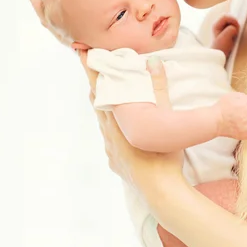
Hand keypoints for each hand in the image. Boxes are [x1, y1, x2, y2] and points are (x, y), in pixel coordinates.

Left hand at [81, 53, 184, 192]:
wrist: (162, 193)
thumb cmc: (164, 155)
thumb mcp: (165, 118)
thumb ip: (158, 89)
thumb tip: (153, 62)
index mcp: (117, 121)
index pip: (99, 88)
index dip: (90, 70)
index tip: (80, 53)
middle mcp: (109, 134)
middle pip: (98, 103)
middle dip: (97, 85)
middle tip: (96, 69)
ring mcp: (110, 150)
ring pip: (102, 123)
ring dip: (104, 107)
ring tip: (107, 96)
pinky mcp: (115, 163)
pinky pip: (109, 141)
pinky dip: (111, 128)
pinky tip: (118, 131)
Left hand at [211, 15, 240, 58]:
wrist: (219, 57)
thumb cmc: (221, 48)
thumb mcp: (225, 39)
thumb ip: (230, 30)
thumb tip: (234, 27)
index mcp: (215, 25)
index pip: (225, 16)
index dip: (232, 20)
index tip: (236, 28)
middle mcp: (218, 25)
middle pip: (229, 16)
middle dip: (234, 23)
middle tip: (236, 32)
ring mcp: (222, 27)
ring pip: (231, 21)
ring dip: (235, 26)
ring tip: (235, 35)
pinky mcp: (226, 30)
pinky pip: (233, 25)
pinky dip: (236, 29)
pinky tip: (234, 36)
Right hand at [216, 93, 246, 139]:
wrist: (214, 121)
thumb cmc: (221, 108)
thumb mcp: (230, 96)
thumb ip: (241, 95)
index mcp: (244, 104)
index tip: (243, 105)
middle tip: (241, 113)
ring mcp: (246, 126)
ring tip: (246, 121)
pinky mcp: (244, 135)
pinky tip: (245, 127)